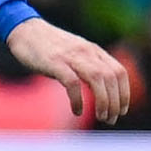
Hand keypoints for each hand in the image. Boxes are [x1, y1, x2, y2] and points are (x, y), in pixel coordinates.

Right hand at [5, 17, 130, 124]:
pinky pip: (72, 82)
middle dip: (116, 101)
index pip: (119, 71)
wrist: (26, 30)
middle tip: (111, 119)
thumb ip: (89, 67)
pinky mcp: (55, 63)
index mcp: (95, 51)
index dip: (124, 92)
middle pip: (111, 77)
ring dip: (103, 101)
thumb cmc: (51, 47)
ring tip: (102, 117)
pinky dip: (78, 99)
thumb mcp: (76, 54)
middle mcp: (87, 52)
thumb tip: (100, 89)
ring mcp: (72, 57)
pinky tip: (77, 111)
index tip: (122, 110)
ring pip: (98, 78)